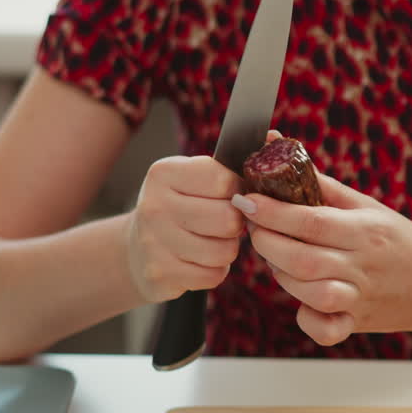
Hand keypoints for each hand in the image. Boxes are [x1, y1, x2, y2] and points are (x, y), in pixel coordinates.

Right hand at [124, 155, 244, 302]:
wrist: (137, 248)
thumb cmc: (180, 205)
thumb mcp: (195, 177)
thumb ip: (232, 161)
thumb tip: (274, 136)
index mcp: (165, 173)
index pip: (223, 180)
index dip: (239, 190)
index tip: (234, 194)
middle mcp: (155, 205)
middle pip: (227, 218)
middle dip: (237, 223)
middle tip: (228, 222)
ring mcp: (154, 241)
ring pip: (224, 250)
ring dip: (228, 249)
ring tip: (214, 240)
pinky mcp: (161, 272)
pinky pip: (213, 275)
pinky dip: (215, 270)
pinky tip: (201, 259)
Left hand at [233, 175, 411, 345]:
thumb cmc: (399, 239)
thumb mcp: (367, 207)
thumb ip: (322, 186)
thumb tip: (279, 147)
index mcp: (366, 230)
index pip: (311, 221)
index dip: (272, 212)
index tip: (246, 199)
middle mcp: (364, 265)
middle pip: (303, 259)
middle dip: (267, 243)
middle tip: (255, 229)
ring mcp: (361, 298)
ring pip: (310, 293)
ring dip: (283, 276)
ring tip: (278, 259)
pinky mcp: (357, 323)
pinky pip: (326, 330)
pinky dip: (308, 319)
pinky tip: (303, 300)